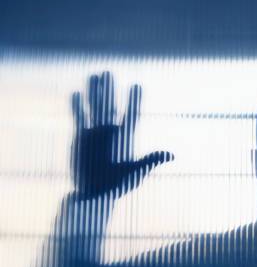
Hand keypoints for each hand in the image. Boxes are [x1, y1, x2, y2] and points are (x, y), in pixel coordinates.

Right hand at [71, 72, 172, 198]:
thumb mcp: (136, 173)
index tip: (137, 86)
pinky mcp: (81, 138)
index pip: (131, 115)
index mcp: (126, 138)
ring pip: (95, 108)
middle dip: (110, 90)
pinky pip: (79, 118)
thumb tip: (171, 155)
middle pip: (111, 106)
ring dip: (94, 93)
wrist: (95, 194)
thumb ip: (150, 161)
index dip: (134, 101)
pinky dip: (78, 107)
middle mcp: (111, 132)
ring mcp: (95, 133)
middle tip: (109, 72)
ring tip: (94, 76)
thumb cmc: (118, 187)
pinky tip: (76, 94)